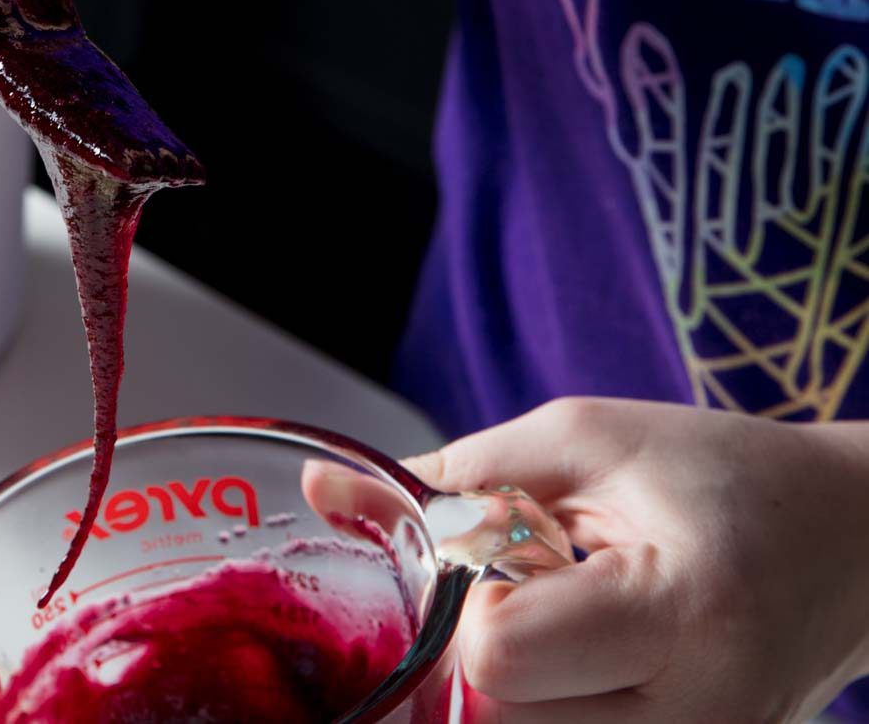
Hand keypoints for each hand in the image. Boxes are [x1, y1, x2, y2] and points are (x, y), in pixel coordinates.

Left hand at [404, 398, 868, 721]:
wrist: (852, 543)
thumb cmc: (724, 476)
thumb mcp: (585, 439)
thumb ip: (451, 475)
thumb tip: (320, 485)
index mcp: (684, 612)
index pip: (496, 654)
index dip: (469, 601)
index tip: (504, 556)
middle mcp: (702, 719)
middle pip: (494, 718)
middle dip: (477, 650)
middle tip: (532, 590)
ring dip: (507, 687)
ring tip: (563, 623)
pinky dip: (539, 707)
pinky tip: (578, 662)